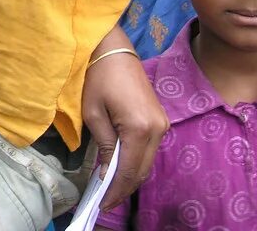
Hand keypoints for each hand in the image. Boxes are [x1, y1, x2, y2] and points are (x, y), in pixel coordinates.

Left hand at [82, 43, 168, 209]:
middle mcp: (158, 129)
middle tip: (105, 201)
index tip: (103, 205)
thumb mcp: (94, 114)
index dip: (117, 191)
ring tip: (110, 187)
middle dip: (124, 187)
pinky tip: (120, 166)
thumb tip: (108, 173)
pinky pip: (149, 149)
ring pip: (148, 161)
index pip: (130, 171)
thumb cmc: (97, 78)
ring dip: (131, 175)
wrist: (112, 50)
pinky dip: (136, 161)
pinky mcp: (160, 119)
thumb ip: (104, 146)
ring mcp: (162, 124)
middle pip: (143, 170)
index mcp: (140, 128)